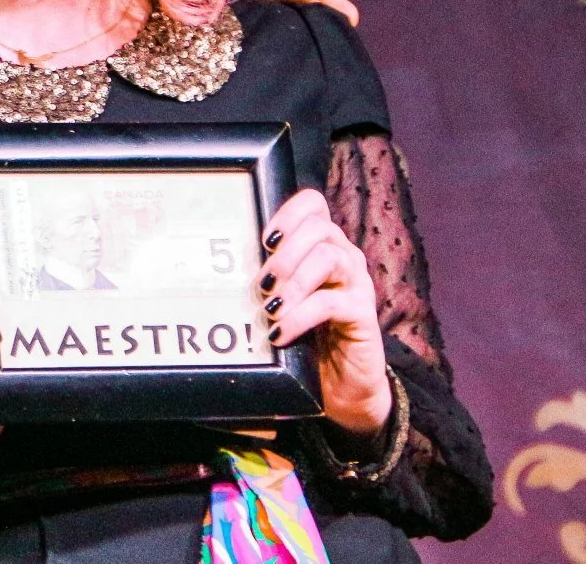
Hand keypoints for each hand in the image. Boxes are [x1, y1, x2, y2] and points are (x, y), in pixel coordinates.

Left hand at [256, 190, 391, 434]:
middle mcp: (344, 256)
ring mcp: (357, 283)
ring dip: (293, 281)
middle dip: (285, 253)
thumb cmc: (307, 333)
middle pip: (319, 228)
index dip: (289, 213)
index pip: (314, 204)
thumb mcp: (284, 299)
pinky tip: (280, 332)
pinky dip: (300, 316)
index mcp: (324, 244)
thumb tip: (222, 265)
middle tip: (263, 282)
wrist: (343, 381)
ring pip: (328, 257)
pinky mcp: (363, 313)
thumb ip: (267, 276)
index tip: (265, 240)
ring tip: (270, 307)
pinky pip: (330, 303)